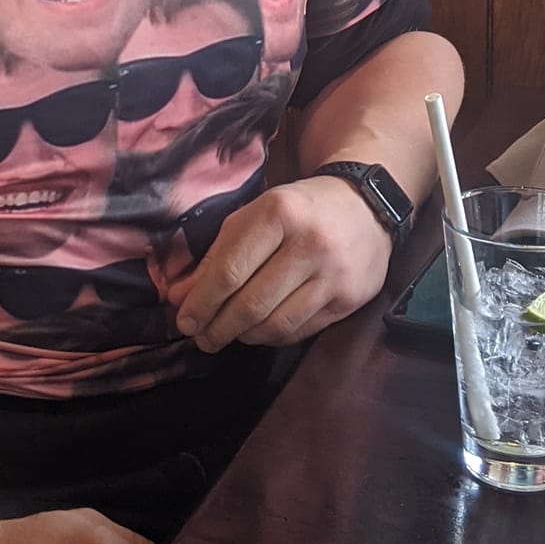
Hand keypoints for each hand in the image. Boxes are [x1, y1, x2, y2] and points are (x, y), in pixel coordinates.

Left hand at [166, 178, 392, 353]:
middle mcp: (309, 243)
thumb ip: (218, 254)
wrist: (364, 205)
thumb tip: (180, 296)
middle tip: (201, 338)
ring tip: (228, 335)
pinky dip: (273, 337)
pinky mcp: (349, 300)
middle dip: (218, 327)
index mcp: (278, 212)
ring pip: (276, 325)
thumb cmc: (298, 209)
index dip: (202, 302)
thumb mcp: (255, 215)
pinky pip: (300, 331)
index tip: (184, 320)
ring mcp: (333, 275)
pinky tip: (259, 331)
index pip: (230, 270)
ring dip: (244, 336)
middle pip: (251, 303)